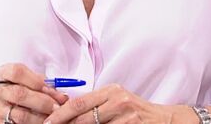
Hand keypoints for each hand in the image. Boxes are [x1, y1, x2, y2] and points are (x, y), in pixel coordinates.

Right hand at [0, 64, 69, 123]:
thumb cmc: (14, 87)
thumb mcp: (24, 78)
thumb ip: (40, 82)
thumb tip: (60, 95)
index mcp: (3, 74)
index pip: (17, 72)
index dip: (36, 79)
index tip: (50, 87)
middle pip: (20, 94)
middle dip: (43, 101)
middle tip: (58, 106)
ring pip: (21, 115)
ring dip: (41, 116)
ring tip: (54, 116)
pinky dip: (34, 123)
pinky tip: (43, 121)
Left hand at [46, 84, 205, 122]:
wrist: (165, 119)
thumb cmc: (137, 112)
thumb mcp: (117, 101)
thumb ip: (96, 105)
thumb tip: (65, 112)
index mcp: (111, 90)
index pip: (78, 103)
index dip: (59, 115)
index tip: (45, 123)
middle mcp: (118, 100)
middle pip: (81, 117)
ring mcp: (126, 116)